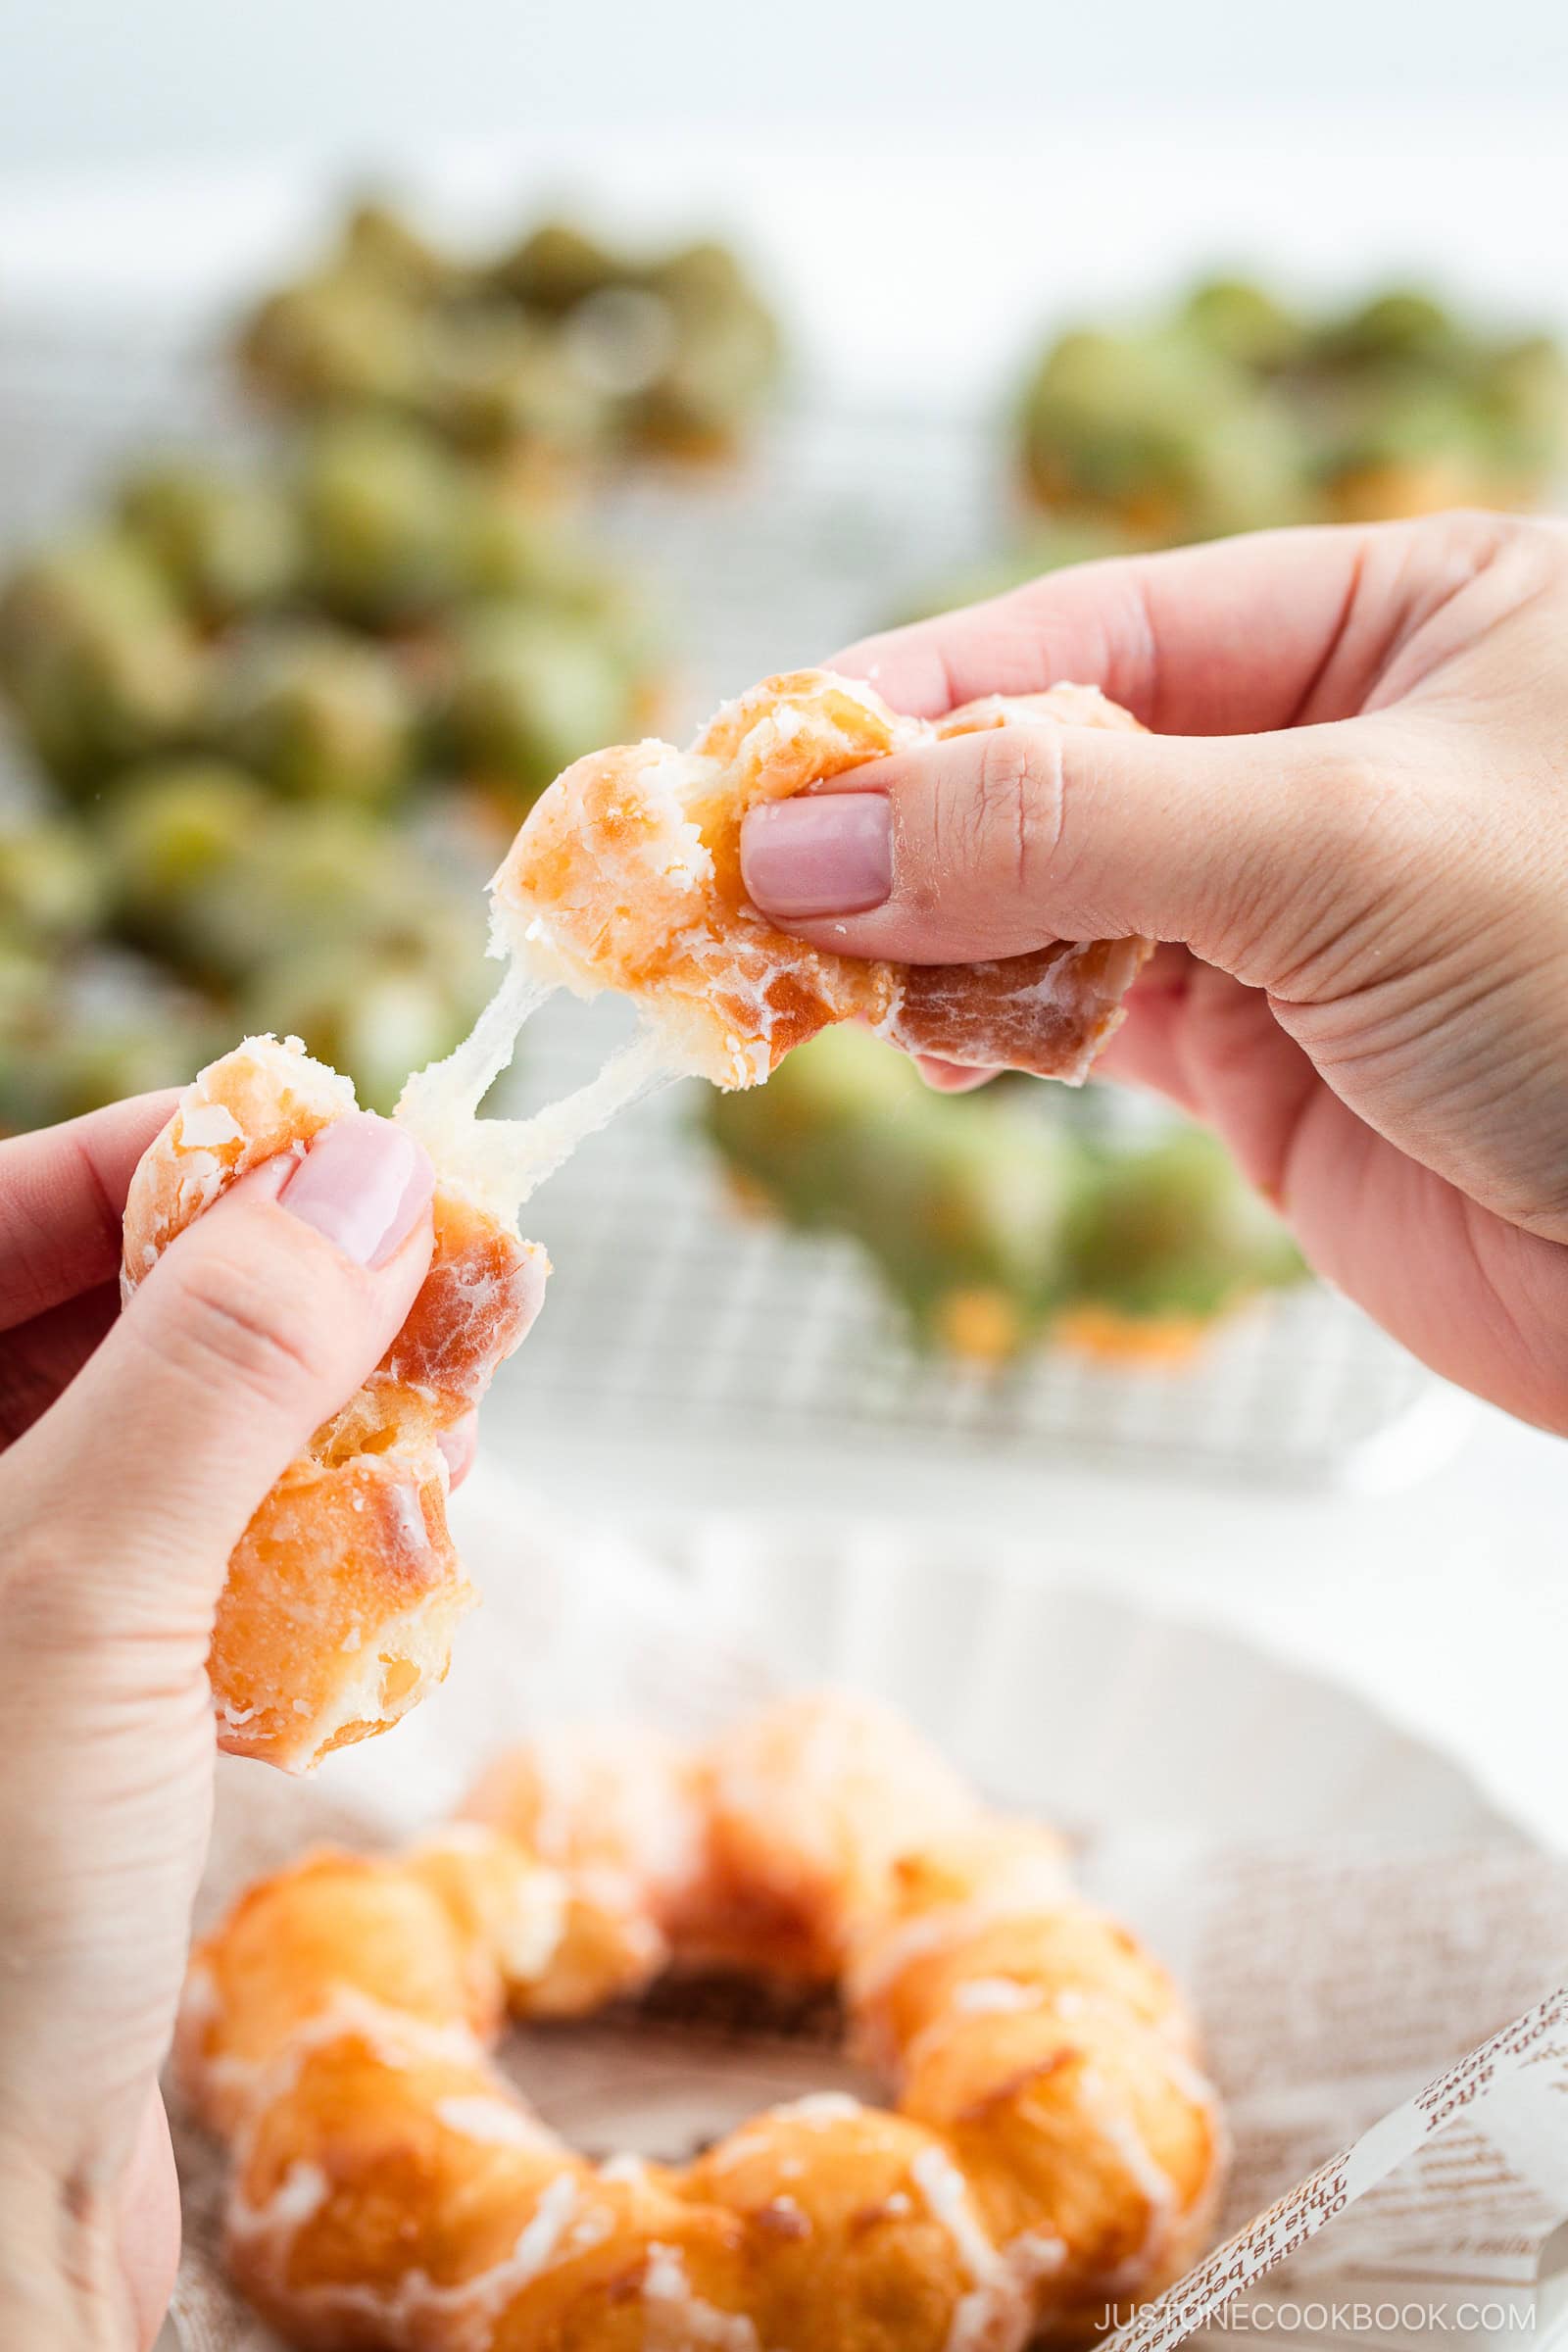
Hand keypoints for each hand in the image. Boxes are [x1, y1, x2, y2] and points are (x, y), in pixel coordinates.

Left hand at [0, 1098, 524, 2349]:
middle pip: (106, 1303)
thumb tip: (373, 1171)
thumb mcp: (84, 1591)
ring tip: (436, 1442)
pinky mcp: (77, 1692)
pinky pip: (205, 1548)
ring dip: (318, 1421)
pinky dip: (305, 1541)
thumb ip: (219, 1363)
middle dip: (281, 1292)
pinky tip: (381, 1573)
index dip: (185, 1160)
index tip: (364, 1154)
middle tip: (446, 1295)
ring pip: (175, 1424)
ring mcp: (8, 1598)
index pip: (6, 1203)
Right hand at [740, 511, 1567, 1431]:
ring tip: (802, 974)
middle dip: (898, 824)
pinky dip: (984, 1027)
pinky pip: (1082, 1015)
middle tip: (738, 886)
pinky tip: (914, 1037)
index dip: (915, 691)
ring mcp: (1295, 913)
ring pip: (1051, 896)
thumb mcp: (1341, 849)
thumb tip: (808, 840)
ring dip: (922, 937)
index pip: (1102, 621)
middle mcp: (1336, 755)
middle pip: (1055, 758)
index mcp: (1400, 621)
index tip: (757, 760)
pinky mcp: (1270, 1060)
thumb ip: (1066, 828)